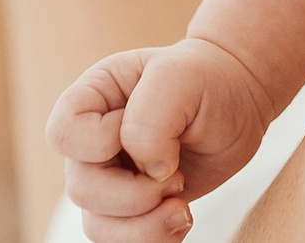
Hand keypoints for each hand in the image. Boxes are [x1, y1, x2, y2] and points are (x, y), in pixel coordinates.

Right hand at [47, 37, 274, 240]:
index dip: (103, 141)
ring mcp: (109, 177)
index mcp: (93, 99)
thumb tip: (148, 172)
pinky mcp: (133, 206)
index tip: (153, 128)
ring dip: (145, 225)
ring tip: (182, 205)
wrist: (240, 100)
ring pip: (98, 225)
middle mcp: (92, 143)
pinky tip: (181, 217)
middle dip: (134, 194)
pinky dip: (153, 238)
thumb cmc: (207, 79)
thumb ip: (150, 121)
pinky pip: (122, 240)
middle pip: (81, 189)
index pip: (64, 133)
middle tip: (177, 176)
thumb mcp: (181, 77)